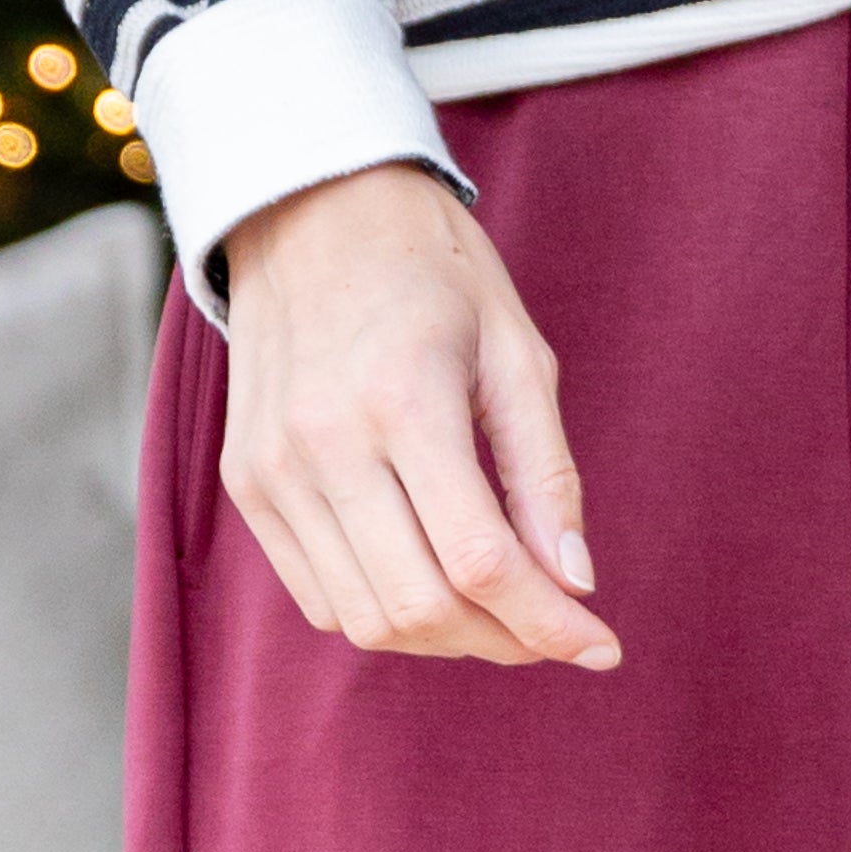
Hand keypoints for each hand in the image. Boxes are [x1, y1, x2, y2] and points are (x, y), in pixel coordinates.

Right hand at [222, 163, 621, 669]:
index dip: (549, 622)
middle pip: (421, 607)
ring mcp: (274, 470)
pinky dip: (382, 614)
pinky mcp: (248, 482)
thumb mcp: (515, 345)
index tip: (602, 644)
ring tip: (500, 610)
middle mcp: (325, 443)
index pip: (479, 560)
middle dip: (505, 640)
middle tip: (557, 626)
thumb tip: (576, 583)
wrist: (309, 207)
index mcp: (405, 397)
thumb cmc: (432, 267)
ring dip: (446, 639)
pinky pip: (318, 596)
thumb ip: (546, 470)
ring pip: (365, 620)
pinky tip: (430, 580)